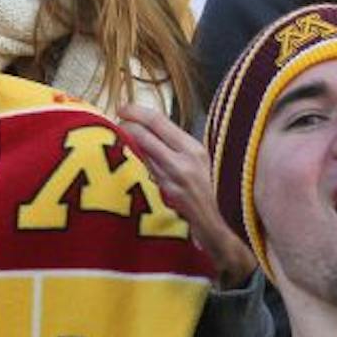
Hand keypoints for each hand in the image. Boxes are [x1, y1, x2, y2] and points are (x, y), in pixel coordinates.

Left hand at [118, 103, 256, 286]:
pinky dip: (135, 165)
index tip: (122, 107)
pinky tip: (128, 164)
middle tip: (114, 122)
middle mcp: (184, 161)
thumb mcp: (200, 164)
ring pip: (140, 153)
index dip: (136, 111)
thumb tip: (150, 134)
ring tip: (118, 140)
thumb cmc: (212, 196)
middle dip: (124, 125)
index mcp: (194, 149)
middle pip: (144, 133)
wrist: (222, 229)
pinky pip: (145, 174)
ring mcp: (173, 180)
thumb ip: (177, 149)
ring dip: (126, 144)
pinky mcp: (165, 197)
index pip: (158, 120)